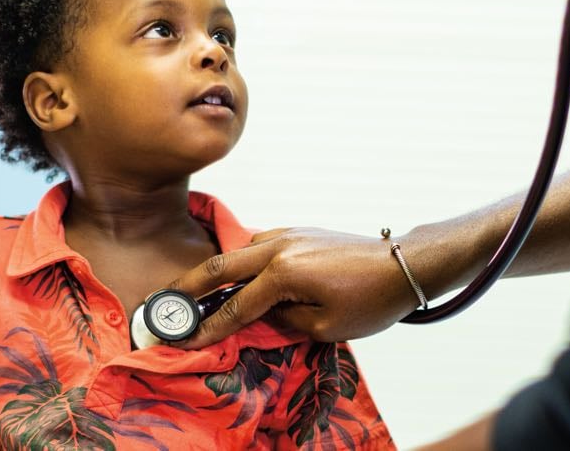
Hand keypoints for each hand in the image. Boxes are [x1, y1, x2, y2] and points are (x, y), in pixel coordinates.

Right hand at [166, 227, 424, 348]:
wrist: (403, 265)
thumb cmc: (370, 299)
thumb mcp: (324, 326)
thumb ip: (281, 321)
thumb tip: (257, 315)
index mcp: (284, 273)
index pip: (235, 305)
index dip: (208, 326)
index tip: (184, 338)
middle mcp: (280, 246)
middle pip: (221, 265)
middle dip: (190, 286)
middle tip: (166, 302)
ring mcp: (290, 234)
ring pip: (240, 250)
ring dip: (218, 270)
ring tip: (200, 292)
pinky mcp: (300, 232)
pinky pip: (260, 244)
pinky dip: (244, 260)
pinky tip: (244, 276)